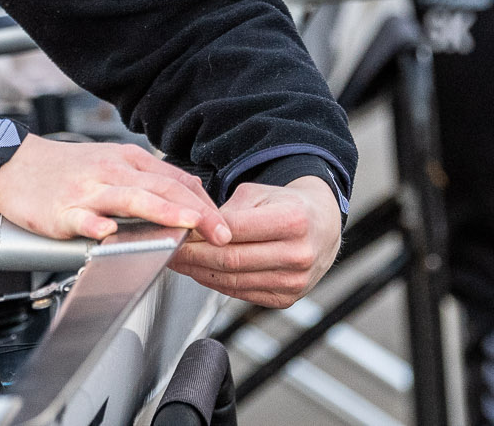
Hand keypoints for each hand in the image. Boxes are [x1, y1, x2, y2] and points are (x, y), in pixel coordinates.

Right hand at [0, 136, 231, 244]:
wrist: (13, 164)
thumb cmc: (66, 170)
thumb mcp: (112, 164)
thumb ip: (146, 182)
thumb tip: (187, 202)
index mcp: (128, 161)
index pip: (177, 180)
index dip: (205, 203)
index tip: (225, 225)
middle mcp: (112, 172)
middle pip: (162, 188)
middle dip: (197, 212)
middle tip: (221, 234)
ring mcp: (87, 192)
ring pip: (130, 199)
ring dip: (161, 211)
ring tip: (185, 226)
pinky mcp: (61, 211)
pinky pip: (81, 217)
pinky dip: (96, 225)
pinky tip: (107, 232)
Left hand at [168, 177, 341, 307]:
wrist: (323, 227)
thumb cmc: (287, 206)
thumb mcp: (258, 195)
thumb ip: (226, 212)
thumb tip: (190, 229)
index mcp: (293, 220)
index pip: (235, 231)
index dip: (200, 234)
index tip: (177, 232)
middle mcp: (298, 254)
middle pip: (231, 260)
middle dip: (193, 257)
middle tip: (170, 249)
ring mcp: (295, 281)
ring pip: (233, 281)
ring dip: (200, 273)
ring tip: (180, 262)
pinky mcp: (287, 299)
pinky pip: (242, 293)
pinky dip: (217, 284)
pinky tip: (202, 272)